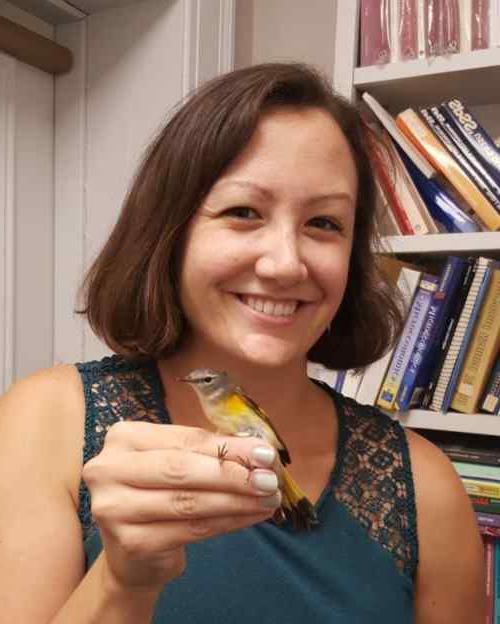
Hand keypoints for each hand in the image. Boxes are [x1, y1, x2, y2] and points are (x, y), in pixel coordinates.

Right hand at [82, 421, 279, 592]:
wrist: (132, 554)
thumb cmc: (159, 494)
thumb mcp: (178, 463)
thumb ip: (209, 453)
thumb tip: (259, 451)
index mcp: (123, 437)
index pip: (184, 439)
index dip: (228, 446)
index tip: (265, 452)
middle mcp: (109, 469)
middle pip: (182, 469)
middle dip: (233, 473)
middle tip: (269, 479)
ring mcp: (114, 507)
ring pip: (189, 501)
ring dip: (236, 500)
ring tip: (268, 498)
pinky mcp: (130, 542)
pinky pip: (190, 529)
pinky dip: (227, 522)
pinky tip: (251, 516)